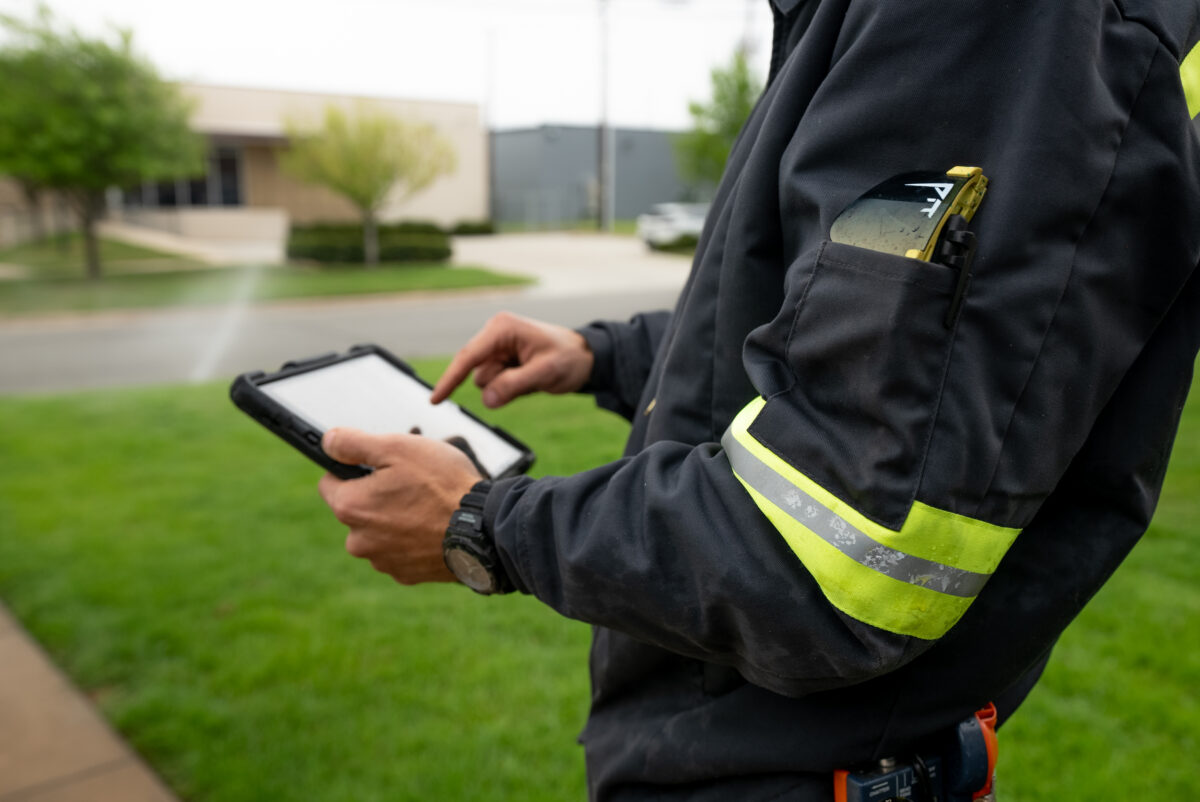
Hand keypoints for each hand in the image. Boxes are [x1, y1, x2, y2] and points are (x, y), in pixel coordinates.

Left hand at [317, 428, 482, 583]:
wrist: (484, 530)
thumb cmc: (443, 486)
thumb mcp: (398, 448)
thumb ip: (354, 443)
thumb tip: (328, 442)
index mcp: (350, 507)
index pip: (329, 482)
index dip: (353, 469)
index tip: (379, 466)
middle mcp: (358, 540)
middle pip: (357, 509)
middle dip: (377, 495)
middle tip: (412, 483)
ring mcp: (383, 561)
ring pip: (379, 531)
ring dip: (395, 518)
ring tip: (427, 505)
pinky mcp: (406, 574)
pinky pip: (400, 550)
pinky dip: (412, 539)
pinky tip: (434, 526)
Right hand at [430, 311, 593, 407]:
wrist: (584, 358)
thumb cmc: (568, 359)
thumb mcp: (546, 373)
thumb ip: (514, 385)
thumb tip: (486, 399)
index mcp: (502, 328)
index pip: (469, 357)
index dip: (450, 380)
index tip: (435, 400)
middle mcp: (494, 335)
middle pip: (477, 373)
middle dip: (500, 384)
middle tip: (531, 379)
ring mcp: (496, 349)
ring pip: (485, 382)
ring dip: (506, 387)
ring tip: (533, 376)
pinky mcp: (501, 361)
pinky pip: (494, 385)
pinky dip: (510, 388)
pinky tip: (528, 378)